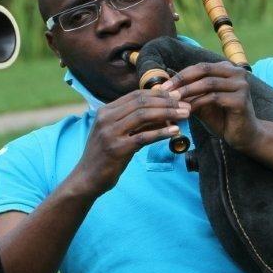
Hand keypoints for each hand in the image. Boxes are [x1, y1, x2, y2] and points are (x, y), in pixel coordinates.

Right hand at [72, 87, 188, 195]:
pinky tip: (175, 132)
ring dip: (168, 114)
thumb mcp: (117, 134)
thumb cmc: (105, 156)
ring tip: (184, 115)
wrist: (87, 178)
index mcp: (105, 111)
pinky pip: (143, 137)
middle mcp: (106, 119)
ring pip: (144, 115)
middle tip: (185, 105)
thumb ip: (136, 124)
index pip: (136, 95)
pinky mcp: (117, 149)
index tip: (177, 97)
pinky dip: (161, 133)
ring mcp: (110, 133)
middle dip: (167, 102)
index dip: (159, 94)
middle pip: (142, 102)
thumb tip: (165, 115)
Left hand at [161, 61, 262, 151]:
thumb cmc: (222, 119)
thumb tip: (166, 88)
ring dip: (187, 91)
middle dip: (182, 80)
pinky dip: (197, 103)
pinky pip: (214, 98)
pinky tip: (186, 111)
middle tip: (165, 91)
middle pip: (204, 70)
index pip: (200, 67)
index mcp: (228, 69)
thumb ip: (190, 94)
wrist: (244, 136)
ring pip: (208, 83)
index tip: (163, 86)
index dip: (181, 75)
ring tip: (173, 100)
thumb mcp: (203, 103)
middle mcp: (237, 73)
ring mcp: (241, 85)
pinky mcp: (241, 99)